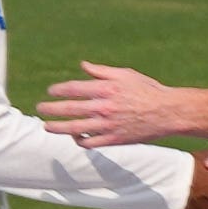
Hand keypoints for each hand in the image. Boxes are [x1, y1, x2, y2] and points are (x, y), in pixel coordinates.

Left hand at [40, 62, 184, 146]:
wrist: (167, 112)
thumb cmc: (147, 90)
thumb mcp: (125, 74)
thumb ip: (101, 71)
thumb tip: (82, 65)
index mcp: (106, 89)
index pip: (73, 89)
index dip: (58, 90)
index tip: (50, 91)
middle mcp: (104, 107)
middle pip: (69, 109)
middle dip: (50, 109)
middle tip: (40, 109)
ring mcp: (108, 125)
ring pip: (75, 128)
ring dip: (57, 128)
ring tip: (46, 126)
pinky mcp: (113, 140)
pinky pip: (90, 143)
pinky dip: (79, 140)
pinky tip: (74, 136)